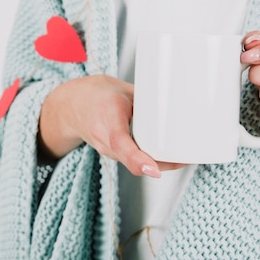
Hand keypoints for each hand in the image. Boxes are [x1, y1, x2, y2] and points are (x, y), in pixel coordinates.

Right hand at [39, 74, 184, 176]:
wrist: (72, 105)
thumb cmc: (98, 95)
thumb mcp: (124, 90)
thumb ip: (147, 101)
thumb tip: (176, 106)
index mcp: (107, 116)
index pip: (120, 143)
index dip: (138, 159)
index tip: (154, 169)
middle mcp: (103, 138)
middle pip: (132, 159)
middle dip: (161, 163)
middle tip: (187, 158)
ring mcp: (106, 150)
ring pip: (135, 164)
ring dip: (159, 164)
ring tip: (184, 158)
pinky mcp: (112, 155)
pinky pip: (133, 162)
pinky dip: (151, 162)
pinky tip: (168, 157)